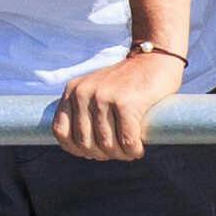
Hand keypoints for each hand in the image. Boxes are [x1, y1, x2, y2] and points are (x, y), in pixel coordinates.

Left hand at [52, 45, 179, 163]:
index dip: (77, 149)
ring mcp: (104, 97)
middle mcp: (84, 93)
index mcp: (72, 91)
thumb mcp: (95, 90)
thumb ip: (83, 111)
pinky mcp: (126, 103)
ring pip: (106, 145)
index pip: (61, 132)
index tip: (94, 150)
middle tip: (118, 151)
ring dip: (120, 155)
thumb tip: (82, 150)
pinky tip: (139, 149)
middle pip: (85, 143)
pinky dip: (133, 151)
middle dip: (103, 154)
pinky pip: (127, 141)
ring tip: (130, 150)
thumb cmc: (126, 82)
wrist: (155, 60)